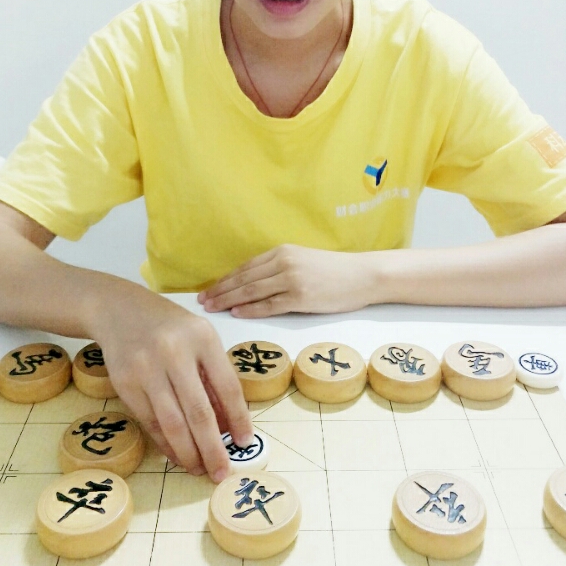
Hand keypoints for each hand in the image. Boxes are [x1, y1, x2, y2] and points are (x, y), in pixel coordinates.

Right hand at [87, 285, 253, 481]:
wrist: (119, 309)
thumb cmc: (169, 328)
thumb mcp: (199, 339)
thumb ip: (214, 376)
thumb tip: (228, 426)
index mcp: (202, 338)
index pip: (228, 387)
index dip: (239, 419)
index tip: (245, 443)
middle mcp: (174, 352)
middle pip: (199, 411)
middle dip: (213, 448)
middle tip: (221, 472)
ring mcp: (146, 368)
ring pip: (172, 423)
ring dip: (188, 453)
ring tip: (199, 470)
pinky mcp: (125, 383)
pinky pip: (150, 422)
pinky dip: (166, 443)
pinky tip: (177, 455)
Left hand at [198, 244, 374, 317]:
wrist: (363, 275)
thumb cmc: (335, 271)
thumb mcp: (303, 261)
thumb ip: (280, 268)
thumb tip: (253, 284)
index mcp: (282, 252)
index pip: (245, 268)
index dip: (224, 280)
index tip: (208, 290)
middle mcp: (283, 262)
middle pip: (243, 279)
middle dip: (220, 290)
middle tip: (201, 302)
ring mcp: (292, 279)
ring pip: (251, 291)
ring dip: (229, 300)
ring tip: (213, 308)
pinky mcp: (301, 296)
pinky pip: (270, 304)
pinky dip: (251, 309)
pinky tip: (237, 313)